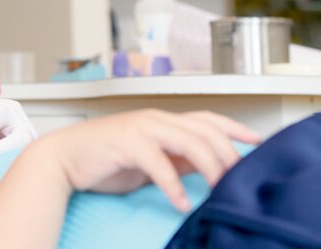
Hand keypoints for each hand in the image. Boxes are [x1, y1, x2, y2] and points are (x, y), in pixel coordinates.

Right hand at [40, 109, 261, 211]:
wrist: (62, 158)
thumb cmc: (103, 160)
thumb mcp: (148, 160)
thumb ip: (175, 158)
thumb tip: (206, 165)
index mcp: (161, 121)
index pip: (207, 118)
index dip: (235, 128)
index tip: (258, 143)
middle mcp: (155, 119)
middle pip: (206, 130)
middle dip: (229, 155)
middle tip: (241, 180)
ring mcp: (141, 128)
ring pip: (190, 141)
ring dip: (210, 167)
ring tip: (220, 190)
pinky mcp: (126, 143)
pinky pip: (158, 162)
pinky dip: (173, 184)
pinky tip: (180, 202)